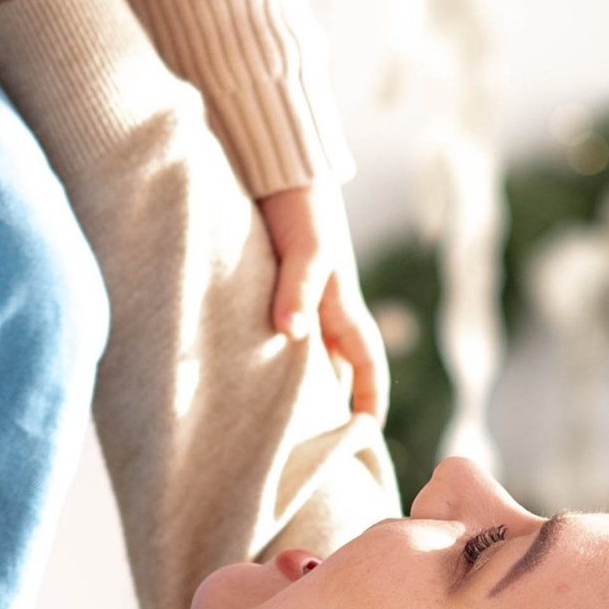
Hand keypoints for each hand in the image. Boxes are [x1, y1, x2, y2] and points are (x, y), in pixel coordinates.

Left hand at [255, 182, 386, 419]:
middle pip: (334, 368)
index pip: (368, 367)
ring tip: (268, 421)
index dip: (370, 403)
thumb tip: (291, 333)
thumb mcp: (307, 247)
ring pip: (303, 352)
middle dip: (328, 406)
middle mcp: (323, 307)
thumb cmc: (299, 203)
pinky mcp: (269, 283)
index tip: (363, 440)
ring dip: (293, 383)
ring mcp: (297, 296)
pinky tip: (238, 368)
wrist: (278, 161)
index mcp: (342, 305)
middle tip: (309, 447)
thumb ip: (298, 288)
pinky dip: (266, 354)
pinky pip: (276, 330)